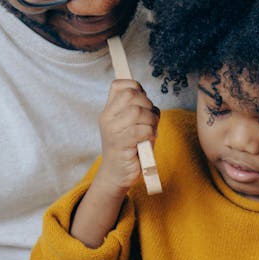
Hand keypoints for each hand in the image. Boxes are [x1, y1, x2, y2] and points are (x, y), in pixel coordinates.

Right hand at [95, 79, 159, 193]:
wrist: (116, 174)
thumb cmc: (128, 148)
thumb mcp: (130, 124)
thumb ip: (136, 109)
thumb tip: (147, 97)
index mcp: (108, 111)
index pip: (119, 85)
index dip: (136, 87)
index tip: (144, 101)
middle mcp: (107, 118)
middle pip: (130, 95)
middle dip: (148, 104)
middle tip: (150, 119)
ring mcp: (112, 131)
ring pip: (137, 111)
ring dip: (151, 120)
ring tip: (150, 131)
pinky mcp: (120, 144)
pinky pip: (141, 130)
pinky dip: (150, 133)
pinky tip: (148, 140)